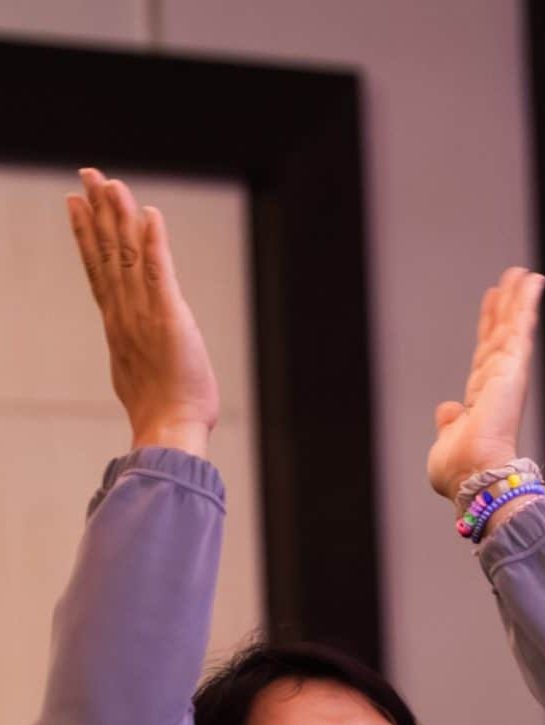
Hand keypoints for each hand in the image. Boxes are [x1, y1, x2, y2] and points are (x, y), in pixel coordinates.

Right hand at [67, 169, 217, 454]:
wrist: (168, 429)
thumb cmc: (160, 413)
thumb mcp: (136, 375)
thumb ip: (133, 355)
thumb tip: (129, 357)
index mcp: (117, 324)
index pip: (98, 270)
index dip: (86, 234)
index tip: (76, 204)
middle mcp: (125, 312)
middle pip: (108, 252)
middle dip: (98, 211)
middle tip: (88, 175)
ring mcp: (144, 313)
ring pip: (129, 255)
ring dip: (120, 216)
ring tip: (111, 183)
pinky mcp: (170, 318)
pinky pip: (161, 272)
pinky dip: (155, 242)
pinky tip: (150, 215)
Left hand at [428, 268, 544, 500]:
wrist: (477, 476)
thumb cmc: (461, 471)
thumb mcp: (447, 442)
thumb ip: (448, 423)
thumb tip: (447, 409)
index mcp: (482, 400)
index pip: (485, 355)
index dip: (488, 328)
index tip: (492, 304)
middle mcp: (497, 384)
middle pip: (501, 335)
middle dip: (505, 307)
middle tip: (511, 279)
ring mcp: (507, 375)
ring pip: (513, 326)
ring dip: (518, 298)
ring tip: (523, 273)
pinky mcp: (514, 368)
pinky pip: (521, 327)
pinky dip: (527, 303)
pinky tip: (533, 281)